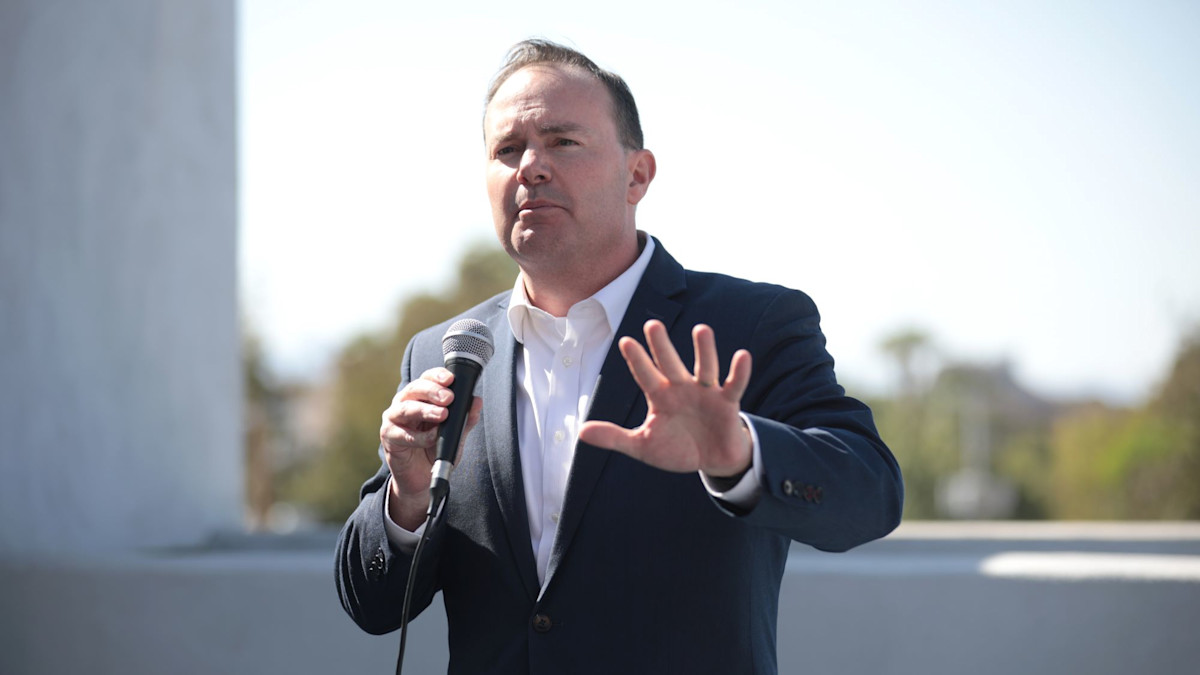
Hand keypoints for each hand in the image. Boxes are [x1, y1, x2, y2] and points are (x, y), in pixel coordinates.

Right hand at [380, 367, 482, 528]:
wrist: (421, 477)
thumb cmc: (436, 449)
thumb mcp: (455, 434)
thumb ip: (465, 418)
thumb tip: (477, 401)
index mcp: (420, 397)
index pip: (427, 379)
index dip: (437, 376)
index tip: (451, 379)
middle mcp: (404, 403)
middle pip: (415, 389)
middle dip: (432, 391)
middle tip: (449, 398)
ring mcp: (393, 419)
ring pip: (406, 409)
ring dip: (425, 410)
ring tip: (443, 415)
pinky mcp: (389, 437)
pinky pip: (402, 434)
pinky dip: (419, 436)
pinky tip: (432, 438)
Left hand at [578, 320, 752, 477]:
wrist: (712, 461)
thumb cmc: (676, 449)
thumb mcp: (642, 445)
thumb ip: (614, 437)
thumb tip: (581, 432)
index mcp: (660, 396)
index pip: (646, 375)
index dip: (637, 361)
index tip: (625, 341)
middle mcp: (682, 388)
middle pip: (671, 364)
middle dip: (662, 346)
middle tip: (652, 324)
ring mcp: (705, 393)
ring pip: (704, 368)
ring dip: (704, 350)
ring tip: (701, 329)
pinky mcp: (727, 403)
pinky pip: (734, 385)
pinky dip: (739, 372)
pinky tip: (742, 355)